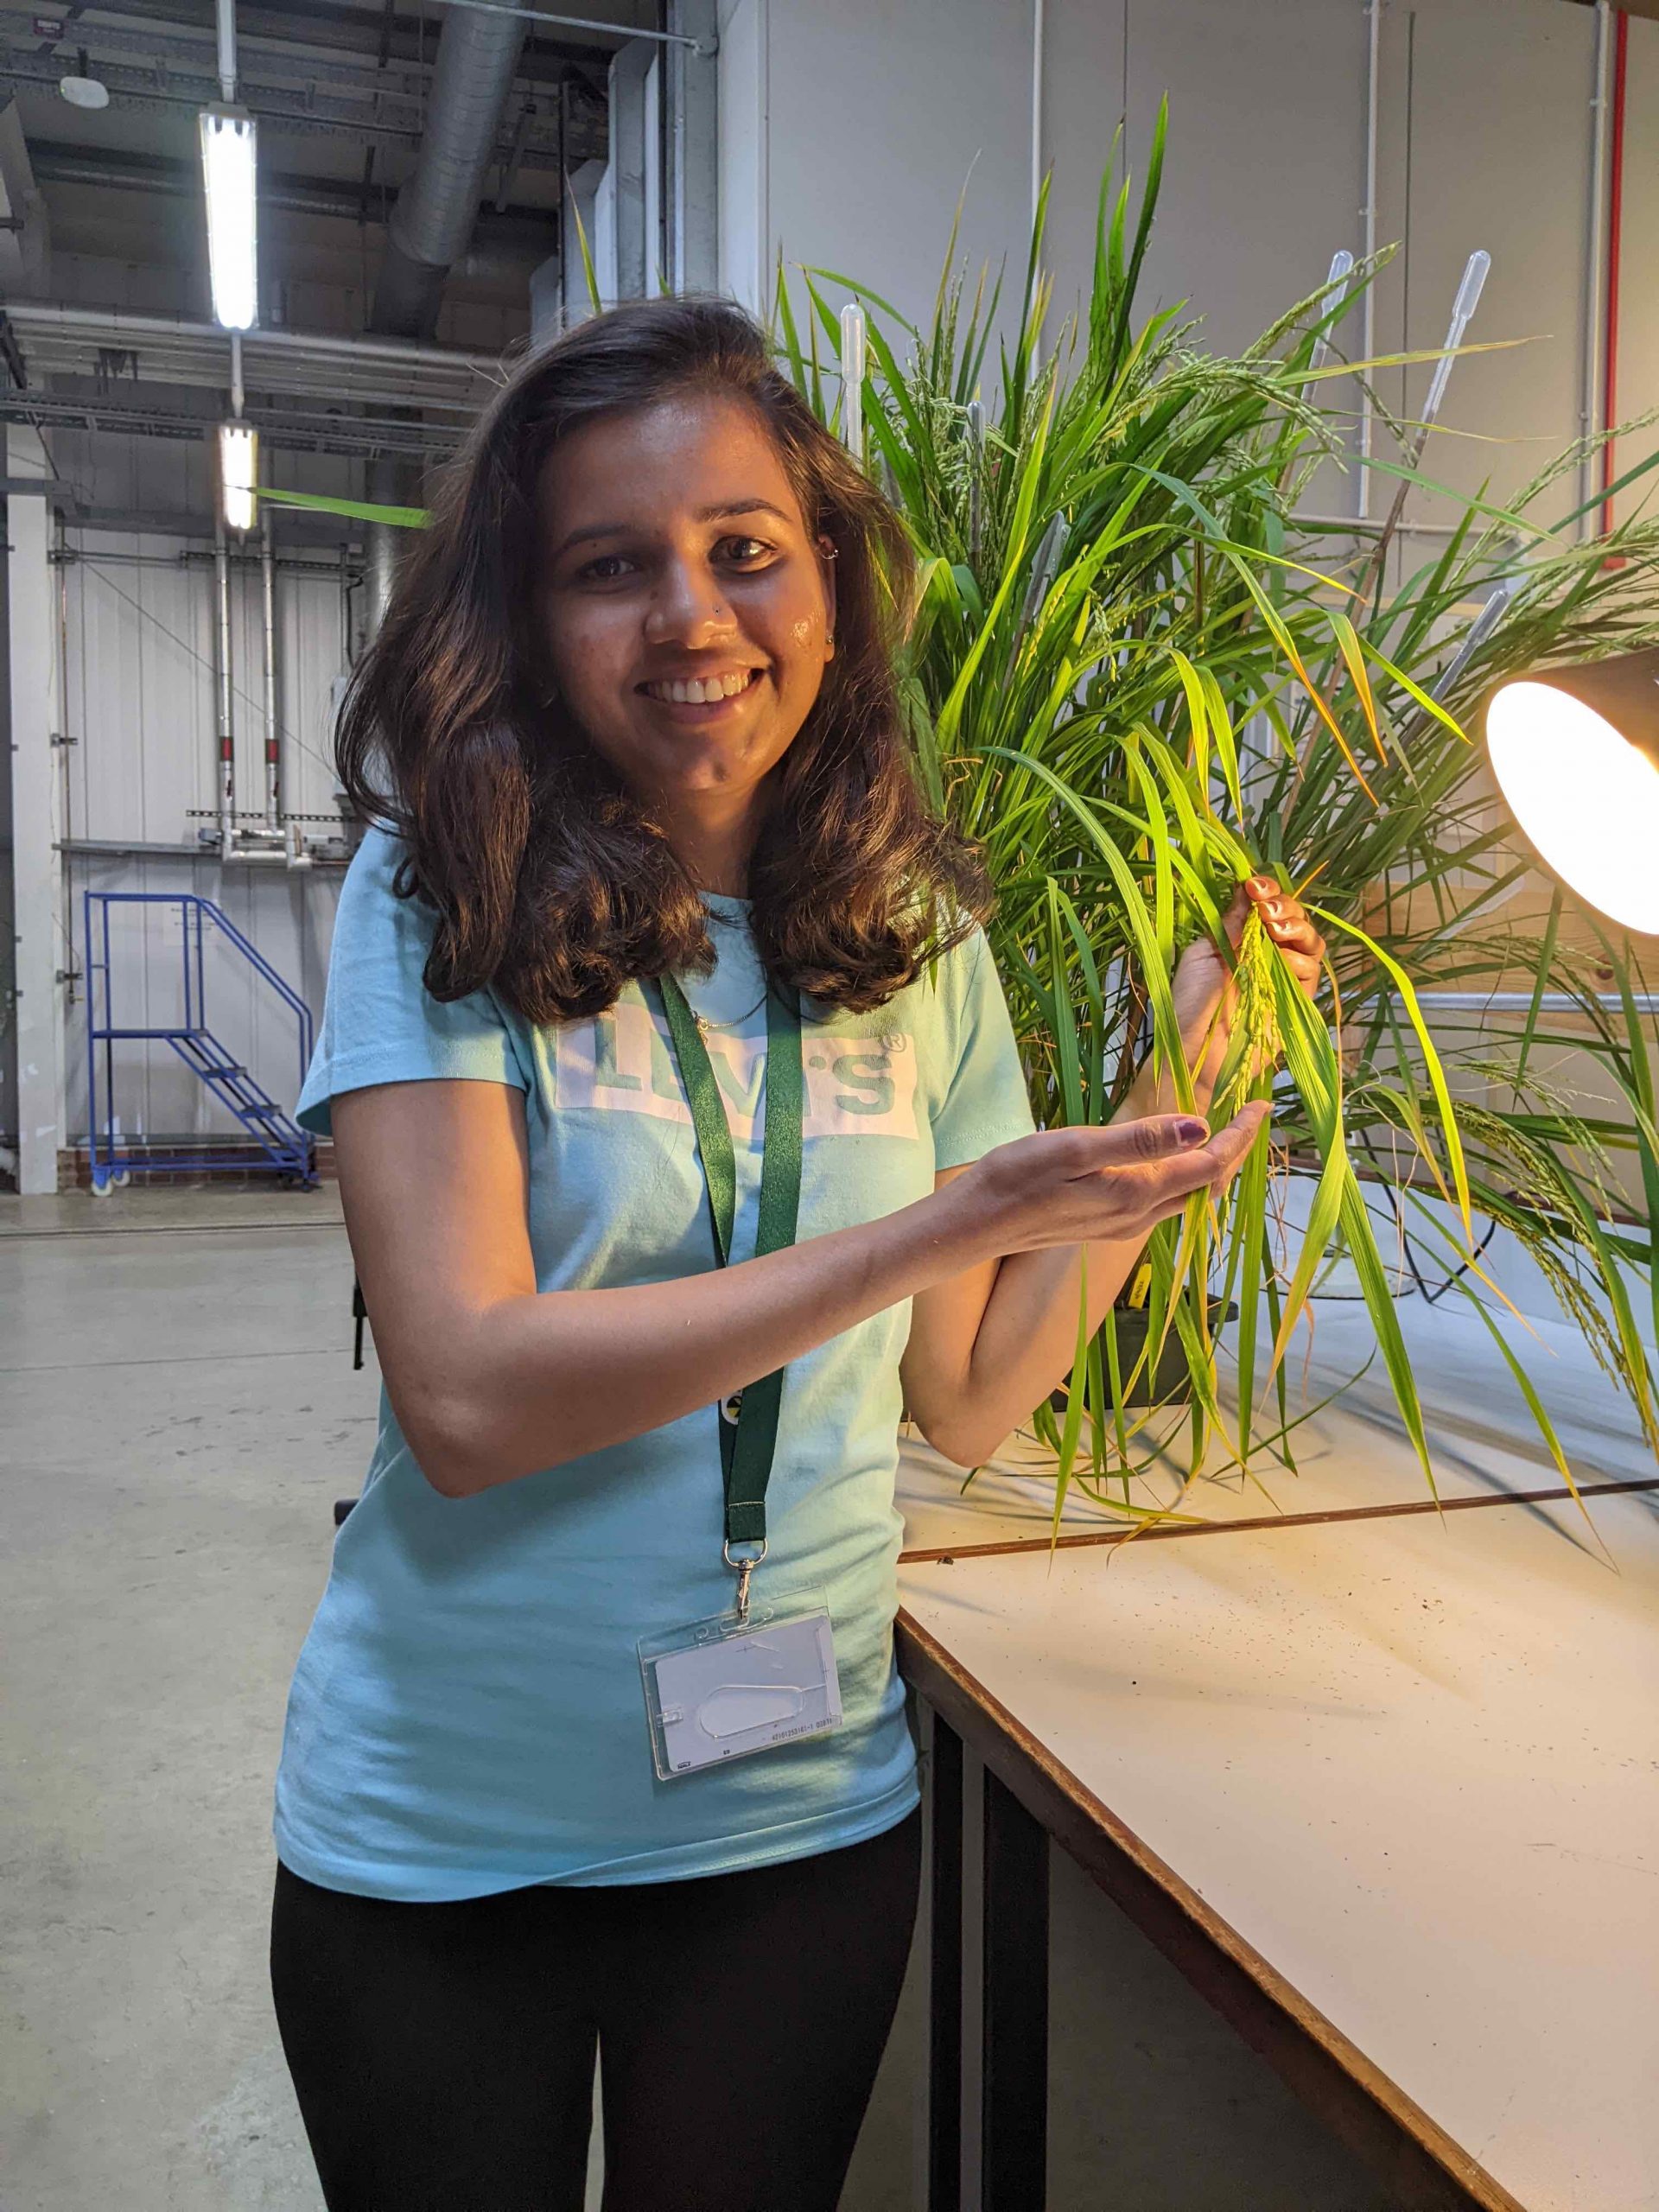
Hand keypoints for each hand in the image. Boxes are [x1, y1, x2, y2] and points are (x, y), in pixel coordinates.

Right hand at [958, 1103, 1270, 1259]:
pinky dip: (1182, 1177)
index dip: (1240, 1134)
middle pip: (1205, 1184)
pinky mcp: (1103, 1226)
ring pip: (1185, 1197)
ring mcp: (1120, 1227)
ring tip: (1223, 1133)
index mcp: (1137, 1194)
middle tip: (1251, 1114)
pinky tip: (1173, 1161)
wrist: (973, 1225)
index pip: (1208, 1162)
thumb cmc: (1015, 1178)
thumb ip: (1139, 1140)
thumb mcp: (1075, 1148)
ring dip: (1209, 1165)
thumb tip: (1201, 1126)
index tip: (1263, 1103)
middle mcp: (1138, 1217)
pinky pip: (1161, 1202)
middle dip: (1233, 1150)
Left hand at [1172, 875, 1324, 1097]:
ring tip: (1276, 930)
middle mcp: (1267, 953)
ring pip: (1310, 942)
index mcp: (1242, 938)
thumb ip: (1229, 924)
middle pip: (1294, 919)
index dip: (1266, 890)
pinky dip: (1300, 962)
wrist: (1197, 1053)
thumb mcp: (1204, 955)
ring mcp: (1285, 976)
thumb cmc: (1191, 1004)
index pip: (1265, 906)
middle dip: (1285, 906)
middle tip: (1268, 910)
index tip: (1254, 885)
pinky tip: (1282, 962)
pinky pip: (1311, 973)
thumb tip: (1245, 888)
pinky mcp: (1297, 1001)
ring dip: (1297, 928)